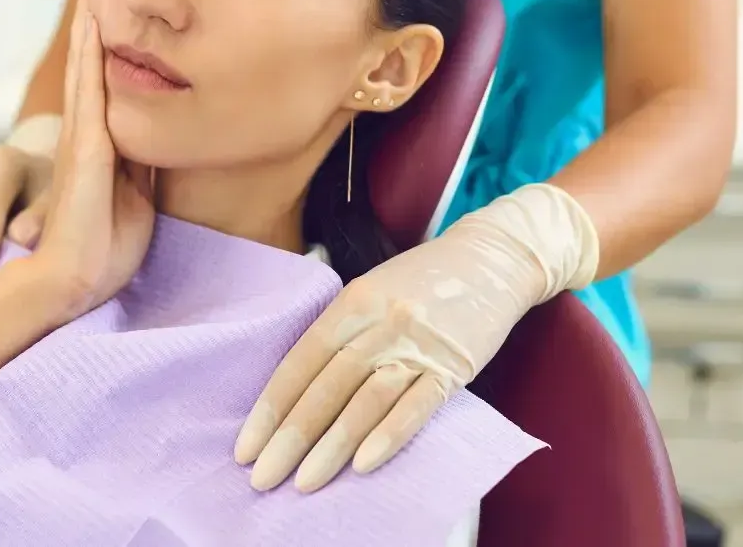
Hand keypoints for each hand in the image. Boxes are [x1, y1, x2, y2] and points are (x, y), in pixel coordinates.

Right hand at [29, 0, 155, 321]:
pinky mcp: (87, 151)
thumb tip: (160, 133)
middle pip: (90, 58)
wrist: (75, 279)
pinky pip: (90, 94)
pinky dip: (91, 57)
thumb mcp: (137, 193)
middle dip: (93, 11)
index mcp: (102, 140)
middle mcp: (88, 130)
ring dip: (90, 20)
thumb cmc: (104, 245)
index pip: (106, 76)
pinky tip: (95, 27)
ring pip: (87, 65)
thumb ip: (142, 161)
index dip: (107, 35)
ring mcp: (84, 137)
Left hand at [233, 183, 598, 492]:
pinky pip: (417, 406)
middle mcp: (382, 322)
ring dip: (332, 446)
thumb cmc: (424, 278)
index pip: (301, 361)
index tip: (246, 446)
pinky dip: (389, 435)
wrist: (495, 258)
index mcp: (353, 300)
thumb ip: (338, 328)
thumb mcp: (372, 287)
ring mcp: (419, 344)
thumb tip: (296, 388)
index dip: (272, 407)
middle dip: (291, 437)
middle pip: (327, 386)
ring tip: (304, 483)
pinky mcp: (454, 366)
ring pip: (366, 401)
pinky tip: (362, 464)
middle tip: (263, 477)